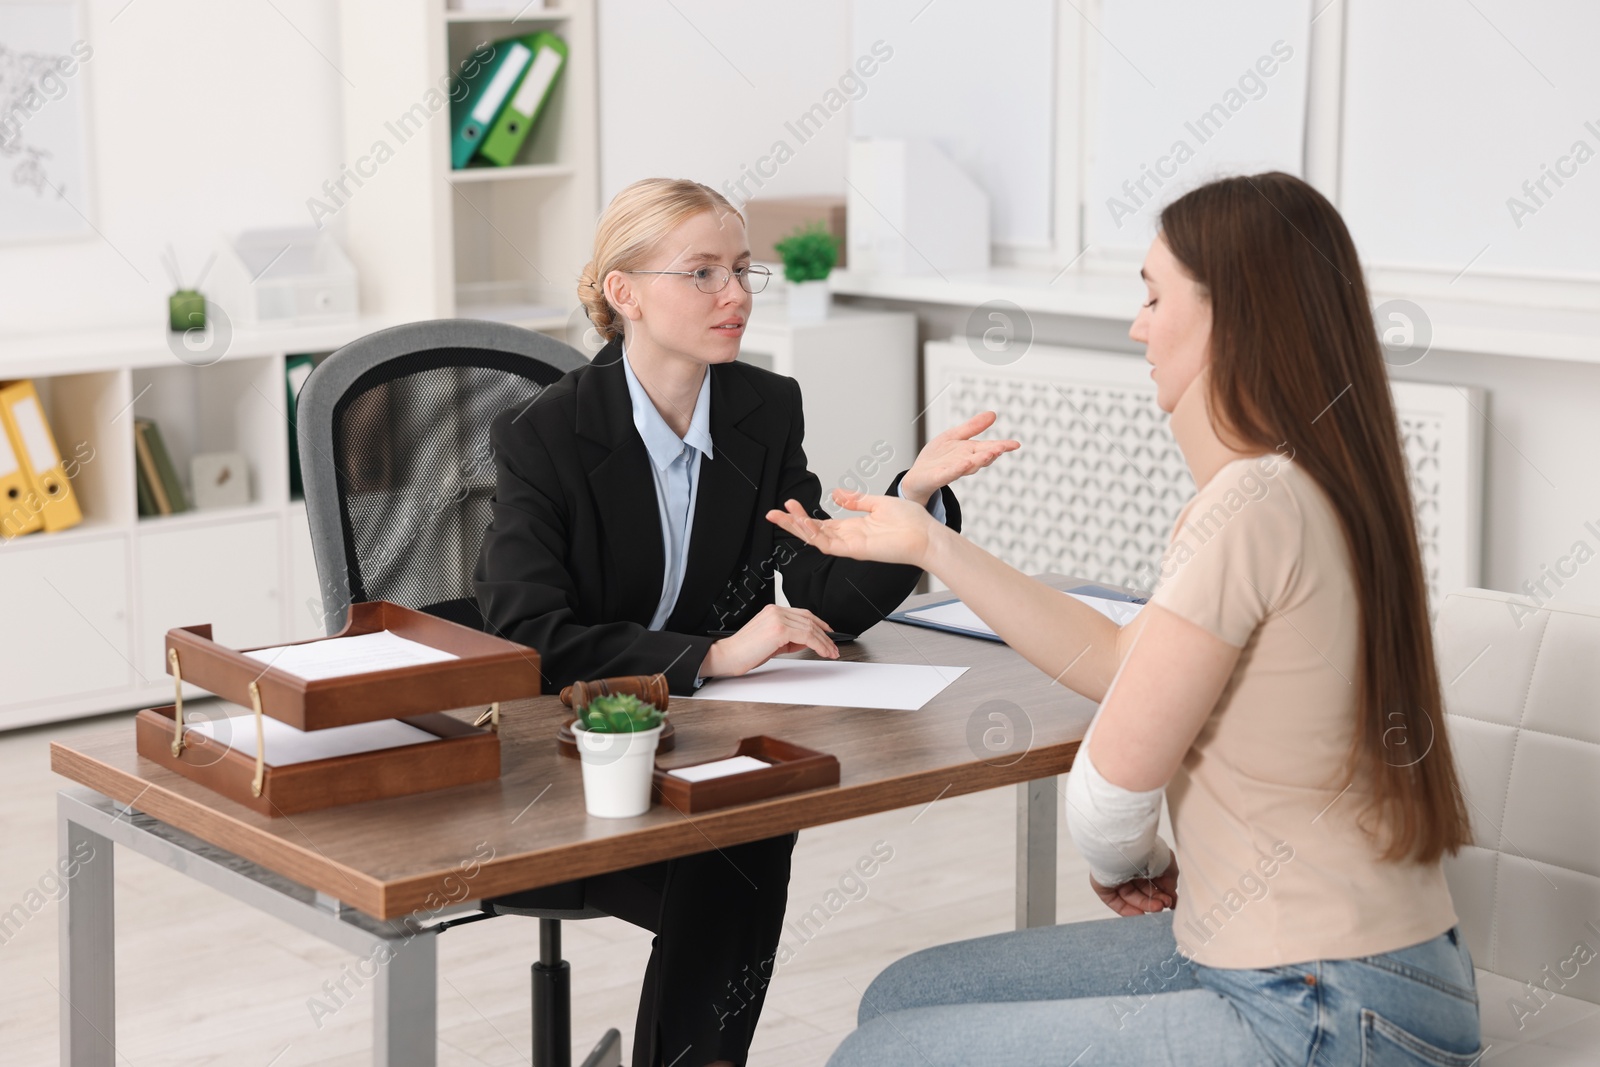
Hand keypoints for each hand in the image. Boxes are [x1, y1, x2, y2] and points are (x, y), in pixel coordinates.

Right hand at [700, 603, 839, 678]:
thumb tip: (807, 641)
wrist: (728, 656)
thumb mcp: (771, 643)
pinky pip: (806, 636)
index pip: (802, 614)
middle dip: (825, 635)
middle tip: (834, 647)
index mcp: (772, 611)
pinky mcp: (779, 629)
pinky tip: (823, 652)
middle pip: (809, 620)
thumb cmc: (745, 652)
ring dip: (824, 642)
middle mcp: (776, 611)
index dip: (819, 623)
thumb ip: (789, 639)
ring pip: (810, 628)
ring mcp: (777, 618)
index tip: (829, 633)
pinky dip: (818, 644)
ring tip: (831, 652)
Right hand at [766, 490, 939, 568]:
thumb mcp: (878, 503)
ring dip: (797, 527)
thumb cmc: (911, 522)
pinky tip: (802, 524)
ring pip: (815, 539)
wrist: (926, 535)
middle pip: (812, 533)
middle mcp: (848, 538)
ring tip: (780, 514)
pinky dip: (814, 535)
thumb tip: (836, 493)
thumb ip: (856, 499)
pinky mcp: (855, 550)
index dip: (803, 516)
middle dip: (791, 524)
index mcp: (853, 527)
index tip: (788, 504)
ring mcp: (850, 545)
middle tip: (771, 513)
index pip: (821, 524)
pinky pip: (829, 545)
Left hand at [899, 411, 1019, 505]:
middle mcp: (964, 462)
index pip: (989, 448)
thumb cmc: (936, 458)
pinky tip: (965, 463)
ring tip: (990, 453)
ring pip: (969, 466)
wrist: (916, 477)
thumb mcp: (954, 437)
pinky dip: (958, 469)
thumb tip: (993, 414)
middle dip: (993, 452)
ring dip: (979, 460)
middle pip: (981, 457)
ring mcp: (952, 470)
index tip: (1016, 444)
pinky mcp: (939, 477)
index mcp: (970, 452)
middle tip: (1003, 448)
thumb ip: (972, 427)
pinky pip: (950, 473)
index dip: (1003, 446)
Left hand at [1090, 855, 1178, 916]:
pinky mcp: (1103, 885)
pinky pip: (1114, 901)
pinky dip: (1127, 910)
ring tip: (1158, 908)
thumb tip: (1171, 891)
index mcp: (1142, 861)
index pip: (1153, 881)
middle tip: (1166, 904)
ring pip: (1131, 897)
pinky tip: (1141, 914)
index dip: (1164, 893)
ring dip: (1146, 906)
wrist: (1126, 847)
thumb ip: (1170, 878)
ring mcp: (1115, 877)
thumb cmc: (1146, 851)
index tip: (1173, 903)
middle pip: (1143, 891)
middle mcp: (1128, 868)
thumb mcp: (1167, 863)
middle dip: (1156, 900)